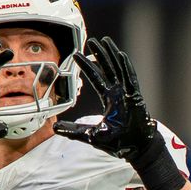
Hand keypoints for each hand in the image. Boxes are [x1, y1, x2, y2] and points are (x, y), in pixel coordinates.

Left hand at [55, 36, 185, 189]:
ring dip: (111, 55)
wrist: (135, 148)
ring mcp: (128, 94)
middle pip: (108, 69)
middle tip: (92, 41)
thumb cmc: (118, 142)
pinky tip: (120, 55)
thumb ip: (73, 131)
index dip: (87, 66)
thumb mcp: (90, 135)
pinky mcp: (136, 97)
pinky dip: (126, 67)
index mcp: (109, 99)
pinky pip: (130, 79)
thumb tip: (55, 128)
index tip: (76, 55)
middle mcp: (118, 93)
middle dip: (100, 54)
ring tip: (104, 41)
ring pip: (119, 69)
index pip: (96, 78)